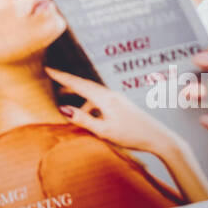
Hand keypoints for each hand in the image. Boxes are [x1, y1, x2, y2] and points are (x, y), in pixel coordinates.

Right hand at [45, 66, 178, 156]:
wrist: (159, 138)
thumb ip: (83, 119)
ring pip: (93, 94)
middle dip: (68, 84)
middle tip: (53, 80)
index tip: (48, 69)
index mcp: (105, 98)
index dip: (62, 77)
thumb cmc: (132, 135)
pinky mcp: (122, 105)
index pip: (78, 84)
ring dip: (80, 98)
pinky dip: (90, 105)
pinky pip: (100, 101)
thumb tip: (63, 109)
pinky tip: (90, 117)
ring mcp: (117, 99)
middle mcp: (110, 94)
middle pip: (85, 85)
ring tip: (70, 108)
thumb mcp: (104, 131)